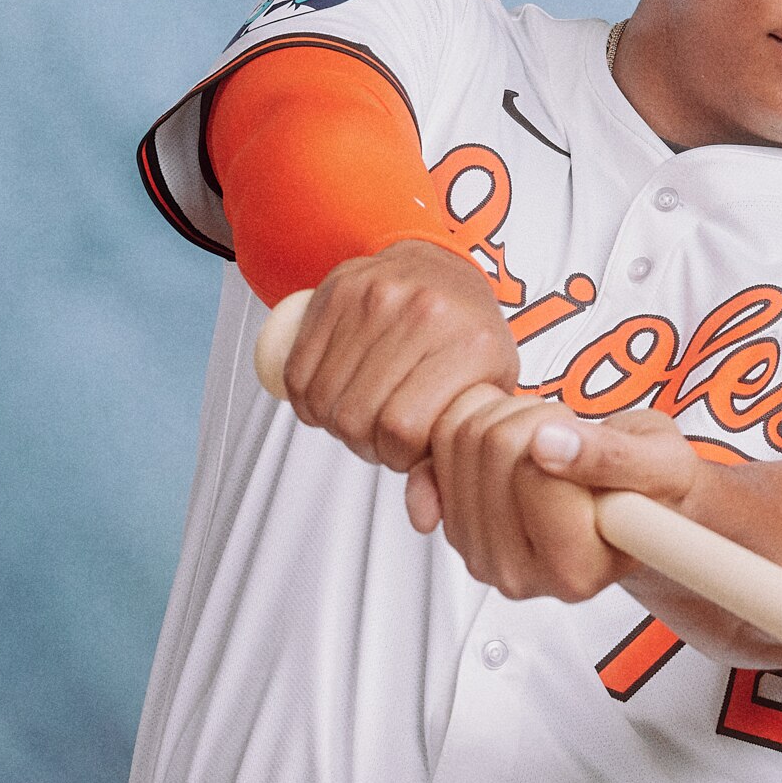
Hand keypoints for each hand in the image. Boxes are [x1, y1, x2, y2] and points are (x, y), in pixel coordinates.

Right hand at [281, 239, 517, 473]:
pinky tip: (329, 397)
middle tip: (379, 436)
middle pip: (359, 416)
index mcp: (470, 343)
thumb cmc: (466, 336)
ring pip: (324, 396)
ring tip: (357, 415)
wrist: (442, 266)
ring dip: (332, 422)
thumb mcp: (483, 397)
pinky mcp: (337, 289)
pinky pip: (298, 369)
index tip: (406, 450)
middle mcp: (424, 313)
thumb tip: (421, 516)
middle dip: (363, 443)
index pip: (404, 428)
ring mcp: (376, 295)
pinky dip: (305, 398)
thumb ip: (455, 459)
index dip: (396, 456)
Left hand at [415, 402, 702, 602]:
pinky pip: (437, 445)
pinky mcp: (456, 528)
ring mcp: (481, 554)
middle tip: (569, 434)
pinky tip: (513, 440)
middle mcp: (520, 575)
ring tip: (548, 438)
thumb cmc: (653, 491)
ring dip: (506, 415)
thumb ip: (612, 457)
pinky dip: (473, 423)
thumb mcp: (661, 464)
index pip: (535, 470)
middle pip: (493, 448)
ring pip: (460, 439)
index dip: (562, 432)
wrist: (633, 505)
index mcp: (575, 572)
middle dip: (533, 418)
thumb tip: (551, 444)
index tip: (587, 440)